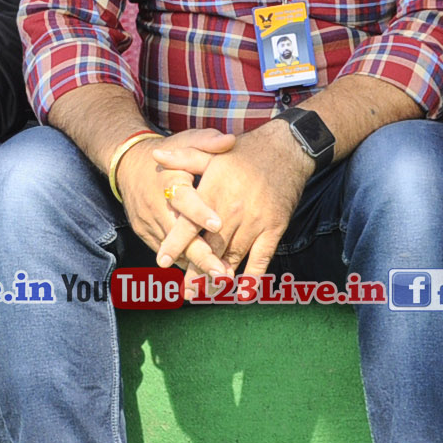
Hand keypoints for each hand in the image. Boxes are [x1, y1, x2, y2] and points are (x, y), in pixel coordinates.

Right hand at [115, 131, 230, 280]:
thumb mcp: (186, 141)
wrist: (129, 165)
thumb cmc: (168, 154)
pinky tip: (203, 279)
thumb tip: (230, 141)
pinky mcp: (145, 233)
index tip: (218, 225)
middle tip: (223, 273)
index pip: (185, 199)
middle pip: (179, 236)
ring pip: (173, 250)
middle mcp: (157, 205)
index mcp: (170, 181)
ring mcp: (149, 222)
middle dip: (201, 256)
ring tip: (218, 284)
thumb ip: (208, 142)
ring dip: (195, 267)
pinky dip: (184, 265)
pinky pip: (166, 253)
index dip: (200, 212)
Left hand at [178, 122, 312, 299]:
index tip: (163, 262)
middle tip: (185, 291)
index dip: (176, 244)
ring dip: (219, 277)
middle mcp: (232, 210)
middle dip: (196, 270)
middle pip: (210, 247)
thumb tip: (156, 156)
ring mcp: (254, 222)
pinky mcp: (274, 228)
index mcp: (214, 193)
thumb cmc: (245, 151)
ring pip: (232, 256)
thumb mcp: (211, 152)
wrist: (286, 149)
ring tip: (206, 293)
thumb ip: (183, 158)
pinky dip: (252, 277)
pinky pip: (261, 258)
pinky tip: (243, 293)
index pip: (190, 224)